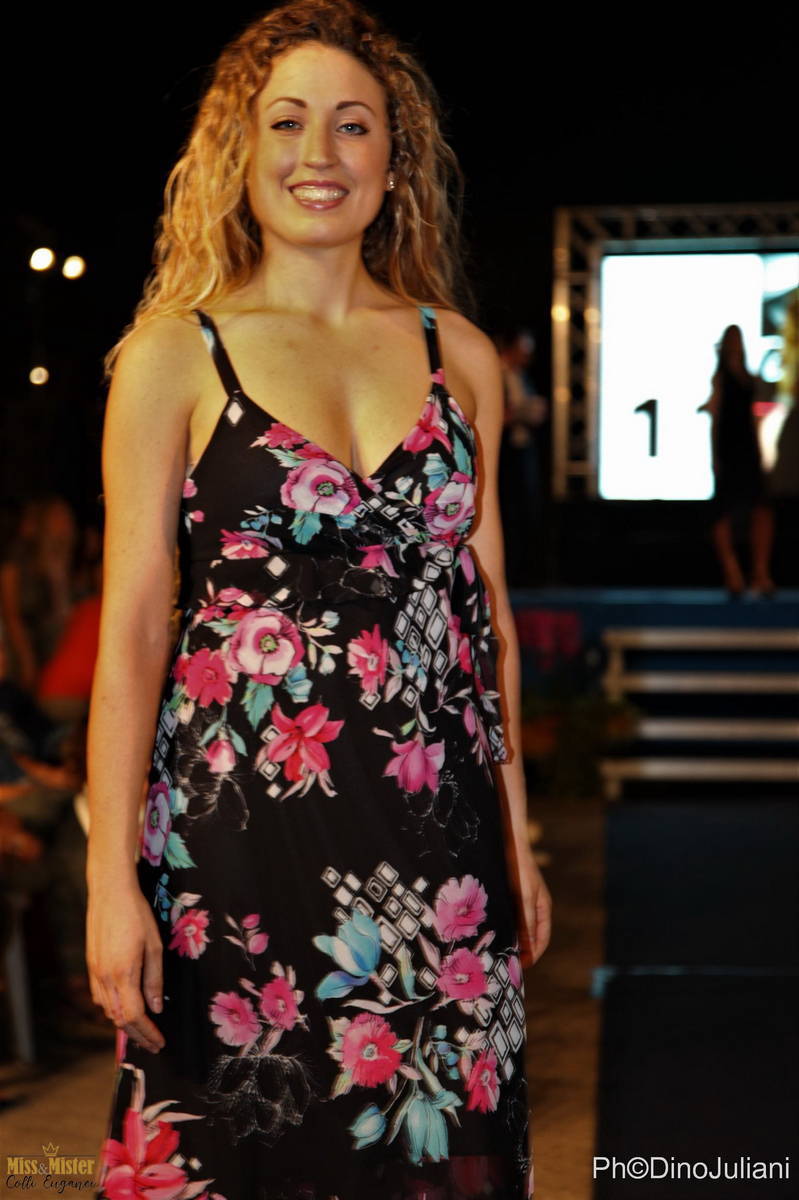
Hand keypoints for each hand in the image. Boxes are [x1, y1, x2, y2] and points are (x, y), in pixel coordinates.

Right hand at [86, 883, 165, 1053]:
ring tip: (142, 1030)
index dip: (147, 1034)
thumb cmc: (137, 915)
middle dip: (137, 1035)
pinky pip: (100, 997)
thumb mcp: (154, 946)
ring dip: (124, 1024)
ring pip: (108, 1010)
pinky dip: (113, 1009)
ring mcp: (95, 972)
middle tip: (153, 1043)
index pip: (135, 1017)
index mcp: (123, 974)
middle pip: (119, 1019)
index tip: (160, 1043)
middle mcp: (105, 978)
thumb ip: (155, 980)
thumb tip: (157, 1008)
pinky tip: (124, 1008)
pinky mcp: (91, 965)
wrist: (110, 892)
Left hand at [508, 837, 551, 967]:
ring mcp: (520, 900)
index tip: (518, 968)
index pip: (542, 939)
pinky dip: (501, 926)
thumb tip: (527, 949)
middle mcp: (533, 906)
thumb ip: (527, 922)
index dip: (532, 955)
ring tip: (495, 951)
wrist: (508, 841)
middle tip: (505, 964)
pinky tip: (488, 930)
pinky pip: (507, 916)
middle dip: (520, 950)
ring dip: (509, 938)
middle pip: (529, 935)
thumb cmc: (519, 868)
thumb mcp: (524, 897)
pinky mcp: (508, 894)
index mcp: (543, 908)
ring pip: (516, 926)